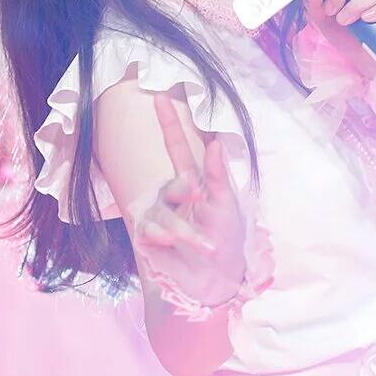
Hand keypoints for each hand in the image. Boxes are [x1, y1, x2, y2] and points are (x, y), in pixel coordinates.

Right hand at [134, 94, 246, 308]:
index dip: (169, 122)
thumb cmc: (226, 239)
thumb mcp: (227, 206)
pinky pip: (150, 230)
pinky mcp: (148, 237)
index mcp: (193, 182)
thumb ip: (218, 175)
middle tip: (198, 201)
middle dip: (183, 193)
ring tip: (207, 246)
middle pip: (170, 184)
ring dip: (185, 231)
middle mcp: (172, 196)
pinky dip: (167, 239)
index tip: (161, 96)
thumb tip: (215, 141)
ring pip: (162, 213)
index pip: (177, 147)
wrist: (216, 279)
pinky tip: (175, 248)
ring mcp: (158, 216)